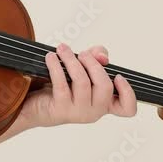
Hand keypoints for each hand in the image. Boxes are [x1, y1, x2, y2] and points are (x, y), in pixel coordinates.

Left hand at [21, 43, 136, 127]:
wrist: (34, 104)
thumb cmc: (62, 85)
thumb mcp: (82, 69)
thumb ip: (96, 59)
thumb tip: (102, 56)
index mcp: (104, 104)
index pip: (127, 109)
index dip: (128, 93)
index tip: (118, 76)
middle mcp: (94, 111)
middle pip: (105, 86)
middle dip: (93, 64)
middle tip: (82, 53)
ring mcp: (78, 112)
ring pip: (82, 82)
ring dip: (72, 60)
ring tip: (62, 49)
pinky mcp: (61, 109)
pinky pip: (61, 84)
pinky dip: (56, 66)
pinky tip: (51, 57)